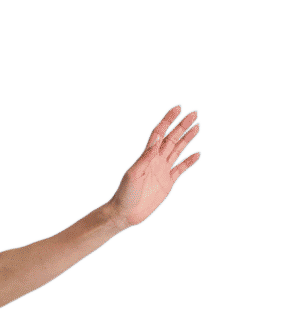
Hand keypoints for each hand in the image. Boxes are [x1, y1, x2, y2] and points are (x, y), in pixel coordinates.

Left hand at [107, 102, 201, 230]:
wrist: (125, 213)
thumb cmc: (125, 194)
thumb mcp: (133, 174)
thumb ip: (145, 158)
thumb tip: (156, 141)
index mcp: (147, 156)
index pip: (159, 132)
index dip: (168, 120)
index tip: (178, 108)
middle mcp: (155, 160)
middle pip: (171, 138)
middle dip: (182, 125)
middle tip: (194, 113)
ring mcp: (162, 170)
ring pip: (177, 150)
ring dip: (187, 138)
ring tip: (197, 126)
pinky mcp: (167, 182)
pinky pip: (181, 169)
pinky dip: (189, 161)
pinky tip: (197, 154)